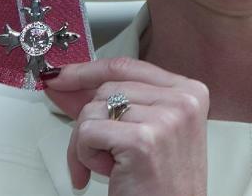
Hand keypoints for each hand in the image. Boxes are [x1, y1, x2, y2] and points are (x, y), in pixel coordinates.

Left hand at [43, 57, 209, 195]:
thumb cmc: (160, 185)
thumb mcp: (142, 133)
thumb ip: (110, 103)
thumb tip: (65, 82)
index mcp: (189, 92)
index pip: (127, 66)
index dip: (88, 70)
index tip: (62, 75)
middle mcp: (183, 100)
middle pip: (106, 88)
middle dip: (89, 122)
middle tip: (98, 154)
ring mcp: (165, 118)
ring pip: (93, 109)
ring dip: (87, 144)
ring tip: (111, 166)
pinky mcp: (143, 140)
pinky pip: (87, 132)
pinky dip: (84, 156)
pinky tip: (105, 172)